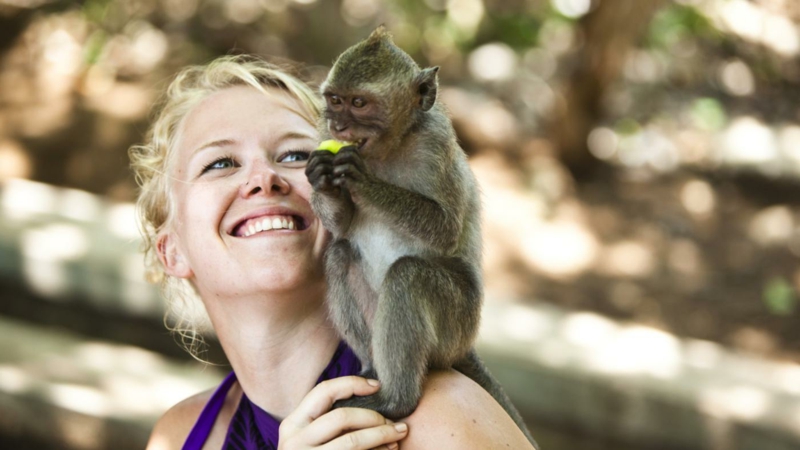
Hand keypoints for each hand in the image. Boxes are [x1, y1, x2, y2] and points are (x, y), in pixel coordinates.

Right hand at [278, 376, 408, 449]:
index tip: (376, 386)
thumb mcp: (309, 437)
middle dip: (373, 417)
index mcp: (292, 424)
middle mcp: (295, 441)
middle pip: (341, 417)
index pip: (324, 391)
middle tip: (392, 422)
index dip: (352, 384)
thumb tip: (370, 393)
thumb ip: (327, 419)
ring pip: (352, 441)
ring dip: (381, 435)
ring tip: (399, 434)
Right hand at [306, 150, 339, 194]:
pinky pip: (324, 178)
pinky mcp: (317, 187)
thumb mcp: (331, 164)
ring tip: (339, 170)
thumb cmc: (333, 176)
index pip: (314, 153)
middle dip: (330, 159)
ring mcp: (311, 180)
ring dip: (332, 167)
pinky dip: (333, 176)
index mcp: (309, 164)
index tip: (336, 155)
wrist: (336, 192)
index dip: (326, 152)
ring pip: (321, 167)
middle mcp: (308, 172)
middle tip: (339, 163)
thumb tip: (335, 144)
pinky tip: (339, 177)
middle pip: (317, 159)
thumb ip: (330, 155)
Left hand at [331, 146, 370, 191]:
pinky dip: (338, 181)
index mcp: (362, 164)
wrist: (379, 200)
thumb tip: (339, 161)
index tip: (335, 159)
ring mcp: (361, 178)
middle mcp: (362, 169)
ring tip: (334, 174)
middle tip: (333, 165)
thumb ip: (352, 167)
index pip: (353, 149)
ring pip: (349, 167)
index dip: (342, 151)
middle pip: (351, 155)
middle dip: (339, 158)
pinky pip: (347, 181)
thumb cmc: (366, 188)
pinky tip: (335, 184)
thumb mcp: (360, 175)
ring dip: (338, 169)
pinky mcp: (358, 188)